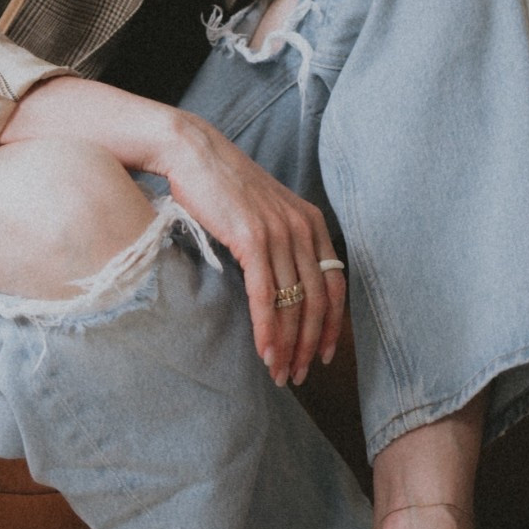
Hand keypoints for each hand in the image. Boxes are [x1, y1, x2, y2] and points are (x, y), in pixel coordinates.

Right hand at [153, 110, 346, 388]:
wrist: (193, 153)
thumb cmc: (222, 187)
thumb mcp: (265, 213)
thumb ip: (282, 243)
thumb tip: (284, 289)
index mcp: (312, 222)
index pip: (335, 285)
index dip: (332, 326)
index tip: (324, 355)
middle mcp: (303, 227)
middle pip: (318, 301)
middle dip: (310, 345)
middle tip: (299, 375)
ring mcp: (279, 232)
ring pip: (293, 303)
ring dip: (289, 346)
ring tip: (281, 374)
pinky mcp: (253, 238)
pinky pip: (266, 295)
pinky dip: (268, 329)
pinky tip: (265, 353)